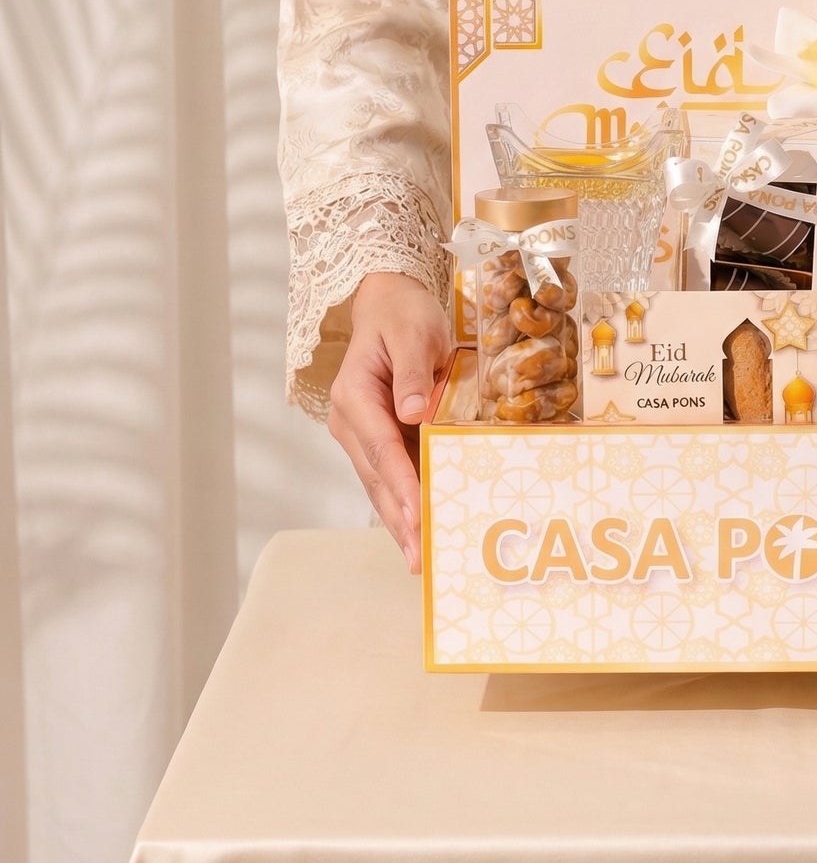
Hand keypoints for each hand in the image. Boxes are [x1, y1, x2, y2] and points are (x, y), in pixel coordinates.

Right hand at [329, 272, 451, 572]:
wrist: (389, 303)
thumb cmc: (403, 315)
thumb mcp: (412, 334)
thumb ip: (411, 373)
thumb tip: (411, 413)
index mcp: (355, 396)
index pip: (381, 449)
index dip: (401, 485)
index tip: (418, 516)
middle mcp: (351, 421)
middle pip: (376, 477)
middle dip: (398, 520)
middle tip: (419, 557)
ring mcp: (360, 433)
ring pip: (380, 484)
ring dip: (399, 521)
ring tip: (418, 558)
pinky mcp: (376, 438)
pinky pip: (390, 475)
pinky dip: (404, 503)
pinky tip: (420, 529)